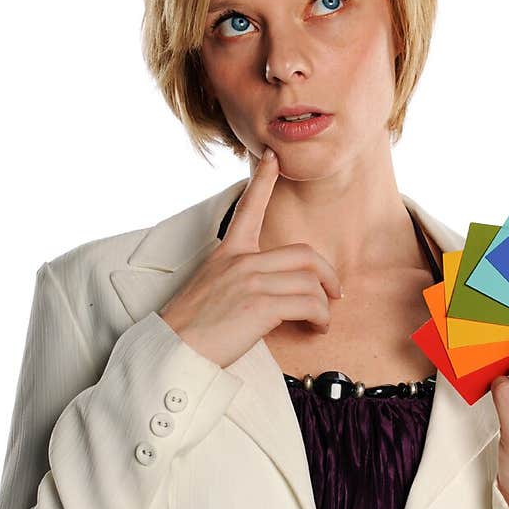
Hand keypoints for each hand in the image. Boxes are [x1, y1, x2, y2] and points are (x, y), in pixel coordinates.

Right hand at [159, 147, 342, 368]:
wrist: (173, 349)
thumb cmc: (191, 329)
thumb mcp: (210, 290)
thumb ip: (237, 280)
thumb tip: (268, 294)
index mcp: (227, 254)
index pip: (247, 209)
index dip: (263, 181)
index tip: (273, 158)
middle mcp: (240, 261)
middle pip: (304, 256)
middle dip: (328, 275)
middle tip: (335, 292)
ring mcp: (251, 280)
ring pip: (310, 281)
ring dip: (325, 305)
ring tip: (322, 321)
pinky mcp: (261, 304)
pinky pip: (309, 303)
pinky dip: (321, 318)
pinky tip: (317, 328)